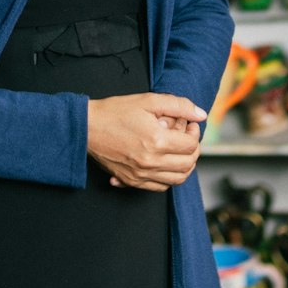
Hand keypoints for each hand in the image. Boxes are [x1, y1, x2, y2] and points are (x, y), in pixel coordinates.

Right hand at [87, 93, 205, 192]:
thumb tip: (201, 114)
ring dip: (185, 166)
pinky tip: (165, 163)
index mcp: (156, 141)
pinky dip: (169, 178)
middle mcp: (150, 162)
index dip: (194, 133)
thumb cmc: (115, 112)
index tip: (188, 124)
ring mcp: (141, 174)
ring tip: (179, 151)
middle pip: (188, 164)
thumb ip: (178, 105)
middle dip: (193, 149)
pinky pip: (160, 187)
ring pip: (178, 179)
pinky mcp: (132, 181)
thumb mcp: (148, 100)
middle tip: (186, 137)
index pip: (191, 145)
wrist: (86, 127)